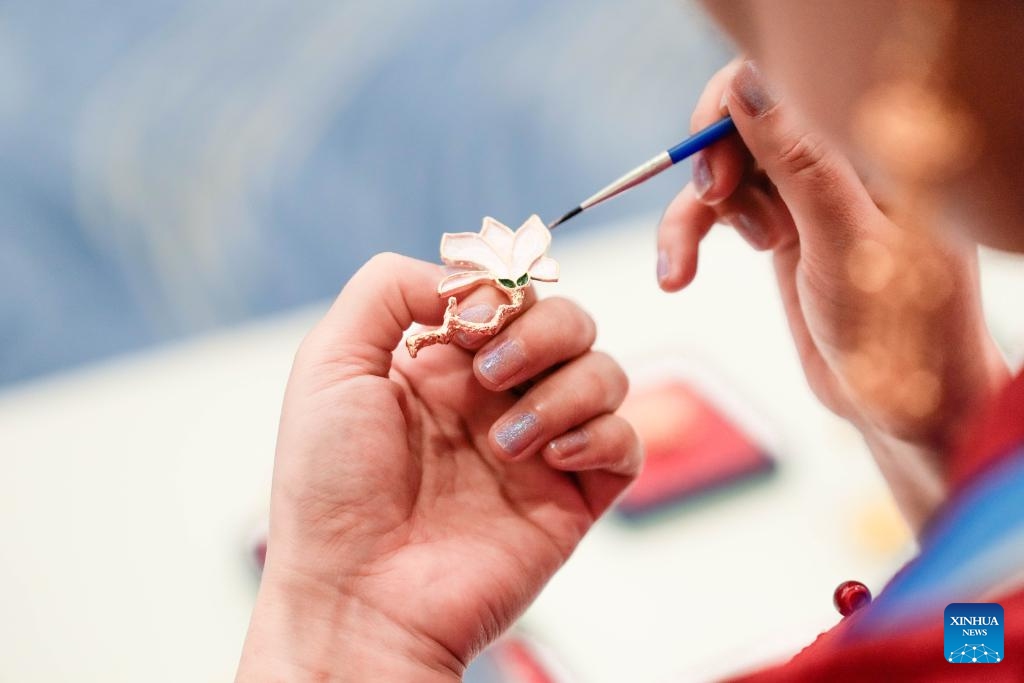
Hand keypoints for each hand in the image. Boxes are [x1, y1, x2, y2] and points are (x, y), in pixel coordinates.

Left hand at [236, 253, 640, 680]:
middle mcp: (495, 398)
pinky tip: (549, 460)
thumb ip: (387, 290)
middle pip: (569, 321)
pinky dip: (601, 435)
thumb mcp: (329, 365)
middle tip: (491, 374)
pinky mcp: (571, 498)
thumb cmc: (330, 488)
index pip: (509, 293)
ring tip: (507, 443)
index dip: (503, 291)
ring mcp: (537, 446)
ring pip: (605, 373)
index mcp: (443, 362)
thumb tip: (468, 280)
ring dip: (566, 390)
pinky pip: (625, 442)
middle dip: (542, 331)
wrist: (357, 597)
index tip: (471, 320)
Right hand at [656, 59, 1008, 527]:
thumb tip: (747, 86)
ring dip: (694, 215)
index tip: (719, 171)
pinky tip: (676, 275)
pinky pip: (720, 211)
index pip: (790, 83)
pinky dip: (689, 238)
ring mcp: (806, 192)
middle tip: (713, 201)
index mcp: (872, 145)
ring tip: (685, 267)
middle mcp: (837, 158)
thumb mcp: (846, 242)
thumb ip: (799, 162)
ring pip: (724, 170)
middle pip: (746, 120)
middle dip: (714, 161)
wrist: (901, 404)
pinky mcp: (780, 225)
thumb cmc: (899, 328)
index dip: (737, 110)